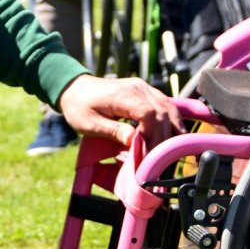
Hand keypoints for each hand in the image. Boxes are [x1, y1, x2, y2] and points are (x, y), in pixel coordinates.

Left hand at [56, 74, 181, 148]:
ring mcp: (144, 88)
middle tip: (157, 160)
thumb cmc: (79, 108)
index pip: (148, 114)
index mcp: (123, 95)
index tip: (145, 151)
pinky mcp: (146, 91)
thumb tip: (133, 140)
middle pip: (162, 112)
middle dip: (163, 138)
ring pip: (168, 108)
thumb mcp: (89, 124)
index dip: (151, 134)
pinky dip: (172, 121)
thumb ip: (113, 131)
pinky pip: (166, 105)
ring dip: (172, 130)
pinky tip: (174, 136)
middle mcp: (138, 88)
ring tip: (169, 152)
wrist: (75, 89)